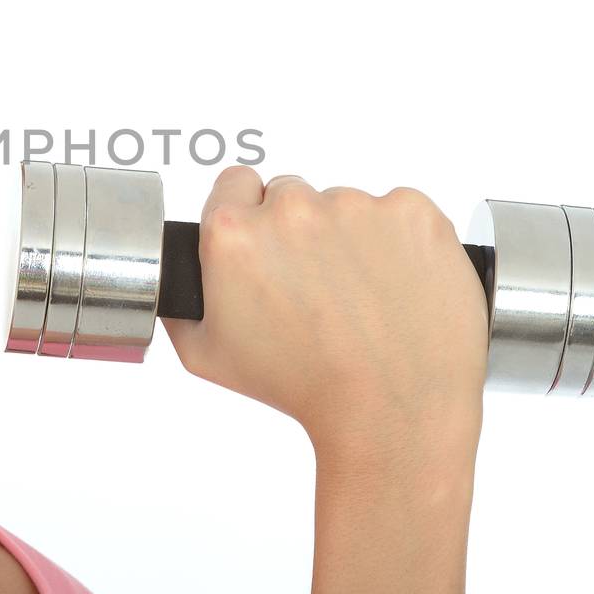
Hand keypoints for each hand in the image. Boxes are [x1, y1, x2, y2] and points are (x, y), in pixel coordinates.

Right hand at [159, 165, 489, 466]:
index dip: (249, 214)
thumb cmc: (306, 388)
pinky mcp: (412, 212)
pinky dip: (399, 241)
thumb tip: (181, 284)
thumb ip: (183, 306)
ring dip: (351, 238)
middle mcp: (292, 209)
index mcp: (235, 234)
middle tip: (316, 285)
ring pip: (347, 206)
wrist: (393, 410)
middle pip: (291, 194)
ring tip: (361, 297)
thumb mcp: (208, 357)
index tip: (266, 242)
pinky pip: (400, 211)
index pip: (234, 184)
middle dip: (299, 231)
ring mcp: (356, 206)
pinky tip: (394, 286)